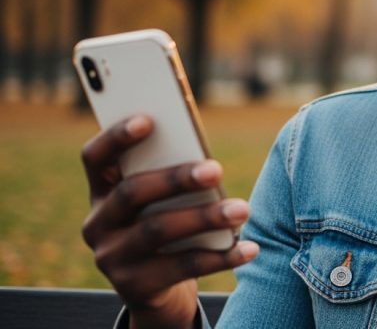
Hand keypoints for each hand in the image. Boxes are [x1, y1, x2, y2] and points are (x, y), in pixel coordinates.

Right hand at [80, 115, 258, 327]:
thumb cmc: (167, 223)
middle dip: (176, 178)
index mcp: (102, 190)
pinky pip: (183, 267)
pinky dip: (221, 257)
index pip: (95, 157)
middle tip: (217, 169)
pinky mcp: (135, 287)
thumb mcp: (162, 200)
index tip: (149, 119)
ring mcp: (112, 258)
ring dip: (205, 217)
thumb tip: (207, 162)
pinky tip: (249, 248)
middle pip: (132, 192)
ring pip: (158, 230)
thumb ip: (170, 177)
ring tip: (242, 209)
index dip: (116, 137)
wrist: (158, 288)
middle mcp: (98, 223)